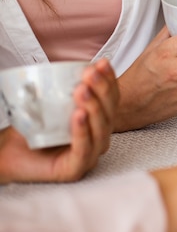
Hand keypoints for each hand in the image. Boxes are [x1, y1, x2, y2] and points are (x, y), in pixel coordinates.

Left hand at [0, 59, 118, 182]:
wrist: (8, 152)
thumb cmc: (31, 128)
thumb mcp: (51, 102)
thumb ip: (64, 86)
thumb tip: (74, 62)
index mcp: (98, 121)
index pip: (111, 99)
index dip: (110, 81)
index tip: (102, 63)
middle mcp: (99, 137)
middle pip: (110, 113)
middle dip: (102, 90)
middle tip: (90, 74)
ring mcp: (90, 155)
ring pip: (101, 130)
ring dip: (94, 107)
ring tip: (81, 90)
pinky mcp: (76, 169)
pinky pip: (84, 149)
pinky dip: (82, 131)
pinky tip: (78, 116)